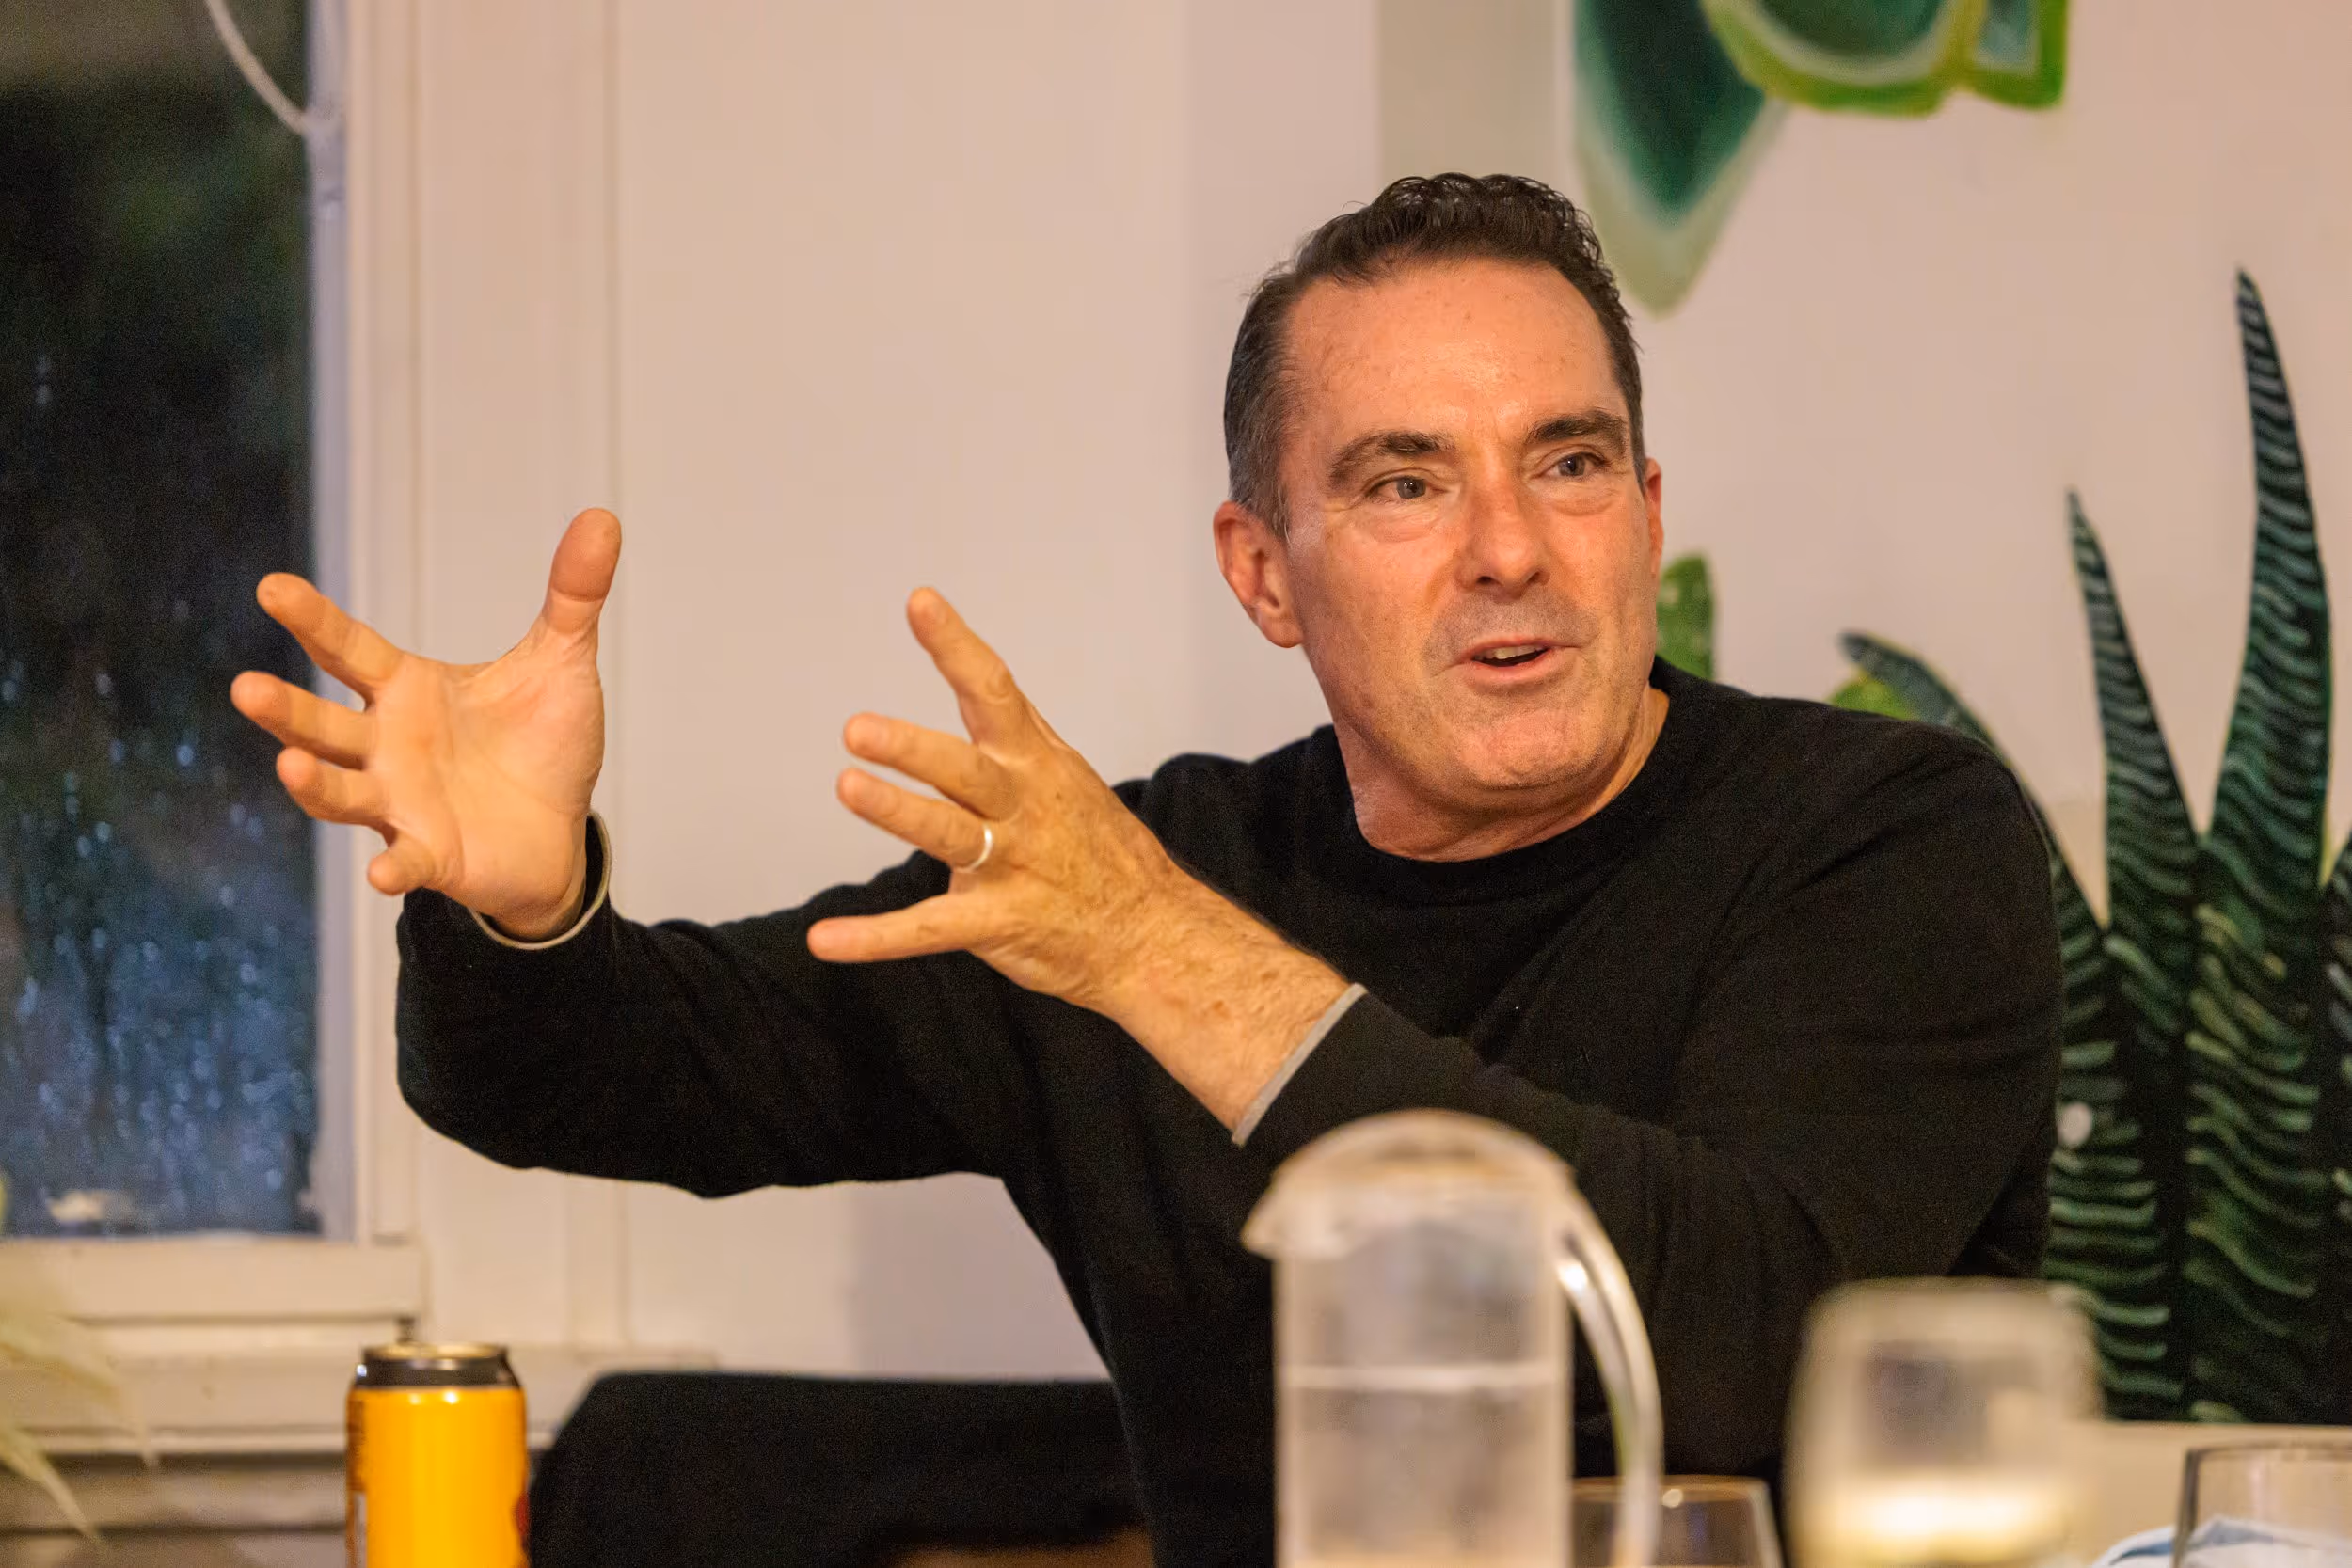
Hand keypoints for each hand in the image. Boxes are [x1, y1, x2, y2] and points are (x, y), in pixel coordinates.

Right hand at [230, 508, 620, 937]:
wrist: (561, 829)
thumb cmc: (542, 743)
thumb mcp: (561, 662)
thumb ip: (572, 595)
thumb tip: (602, 516)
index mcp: (406, 690)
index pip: (348, 649)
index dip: (312, 620)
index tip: (272, 587)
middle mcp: (386, 745)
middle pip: (322, 725)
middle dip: (285, 710)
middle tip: (245, 688)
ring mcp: (400, 804)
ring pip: (341, 792)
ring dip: (314, 784)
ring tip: (289, 765)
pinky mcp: (431, 854)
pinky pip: (404, 862)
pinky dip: (392, 868)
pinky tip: (382, 873)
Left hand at [809, 589, 1347, 1124]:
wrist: (1153, 934)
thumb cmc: (1101, 851)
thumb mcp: (1068, 777)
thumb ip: (1015, 737)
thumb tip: (978, 681)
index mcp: (1036, 762)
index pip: (994, 692)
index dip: (956, 647)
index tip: (920, 602)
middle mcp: (1023, 806)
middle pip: (963, 768)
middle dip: (913, 748)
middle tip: (858, 729)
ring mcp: (1013, 864)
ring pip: (947, 833)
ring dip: (897, 810)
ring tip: (849, 786)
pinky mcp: (1000, 921)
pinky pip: (929, 928)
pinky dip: (874, 938)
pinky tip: (824, 940)